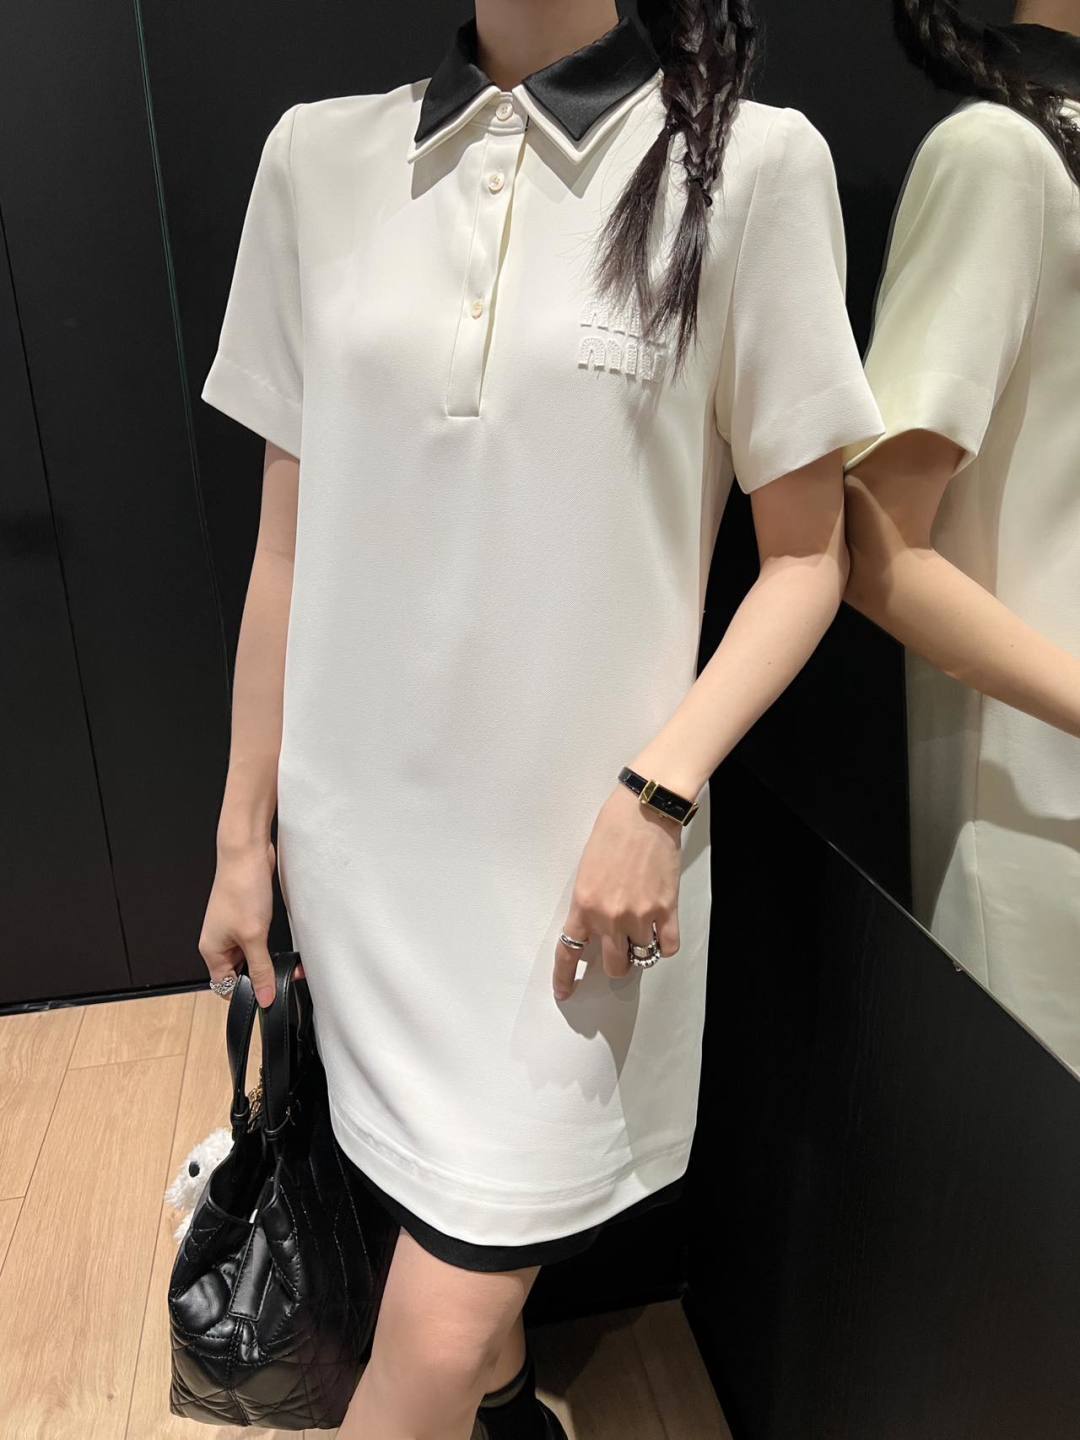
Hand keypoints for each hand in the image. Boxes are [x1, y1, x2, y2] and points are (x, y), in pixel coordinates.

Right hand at [198, 838, 304, 1006]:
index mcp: (212, 951)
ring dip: (270, 960)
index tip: (267, 996)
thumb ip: (260, 970)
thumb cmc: (241, 888)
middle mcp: (219, 942)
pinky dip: (271, 944)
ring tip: (287, 960)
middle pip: (240, 973)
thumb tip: (264, 997)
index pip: (225, 986)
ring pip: (252, 957)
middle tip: (284, 976)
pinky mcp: (246, 918)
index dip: (246, 994)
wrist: (247, 853)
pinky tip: (283, 942)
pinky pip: (258, 940)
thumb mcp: (254, 936)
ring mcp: (232, 929)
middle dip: (262, 976)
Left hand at [553, 781, 681, 1000]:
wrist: (644, 812)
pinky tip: (661, 931)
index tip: (564, 993)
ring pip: (641, 957)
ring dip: (641, 951)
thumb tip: (597, 927)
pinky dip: (664, 944)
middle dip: (616, 963)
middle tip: (620, 950)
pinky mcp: (666, 910)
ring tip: (643, 935)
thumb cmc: (612, 832)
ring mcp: (640, 916)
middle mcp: (609, 917)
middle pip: (613, 966)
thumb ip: (589, 902)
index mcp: (583, 905)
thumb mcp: (587, 870)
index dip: (565, 978)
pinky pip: (667, 947)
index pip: (569, 953)